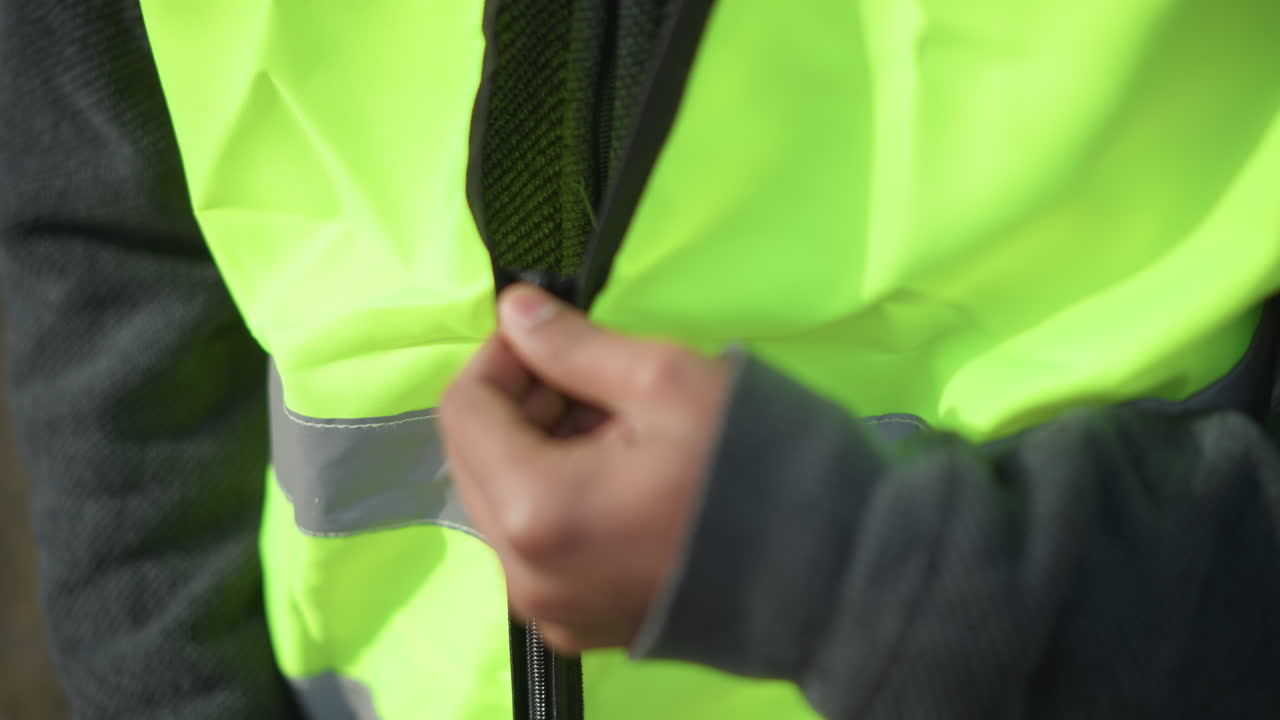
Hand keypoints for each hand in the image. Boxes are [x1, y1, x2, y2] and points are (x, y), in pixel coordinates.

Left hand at [439, 284, 731, 651]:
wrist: (825, 573)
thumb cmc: (749, 469)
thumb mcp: (662, 381)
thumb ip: (571, 344)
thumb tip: (514, 310)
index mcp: (535, 510)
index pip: (463, 411)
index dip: (498, 357)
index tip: (545, 334)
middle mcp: (524, 572)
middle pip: (475, 459)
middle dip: (521, 405)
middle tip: (589, 378)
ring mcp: (549, 607)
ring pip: (504, 503)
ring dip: (540, 449)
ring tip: (615, 424)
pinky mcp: (577, 624)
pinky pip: (538, 546)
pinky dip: (560, 499)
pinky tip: (620, 473)